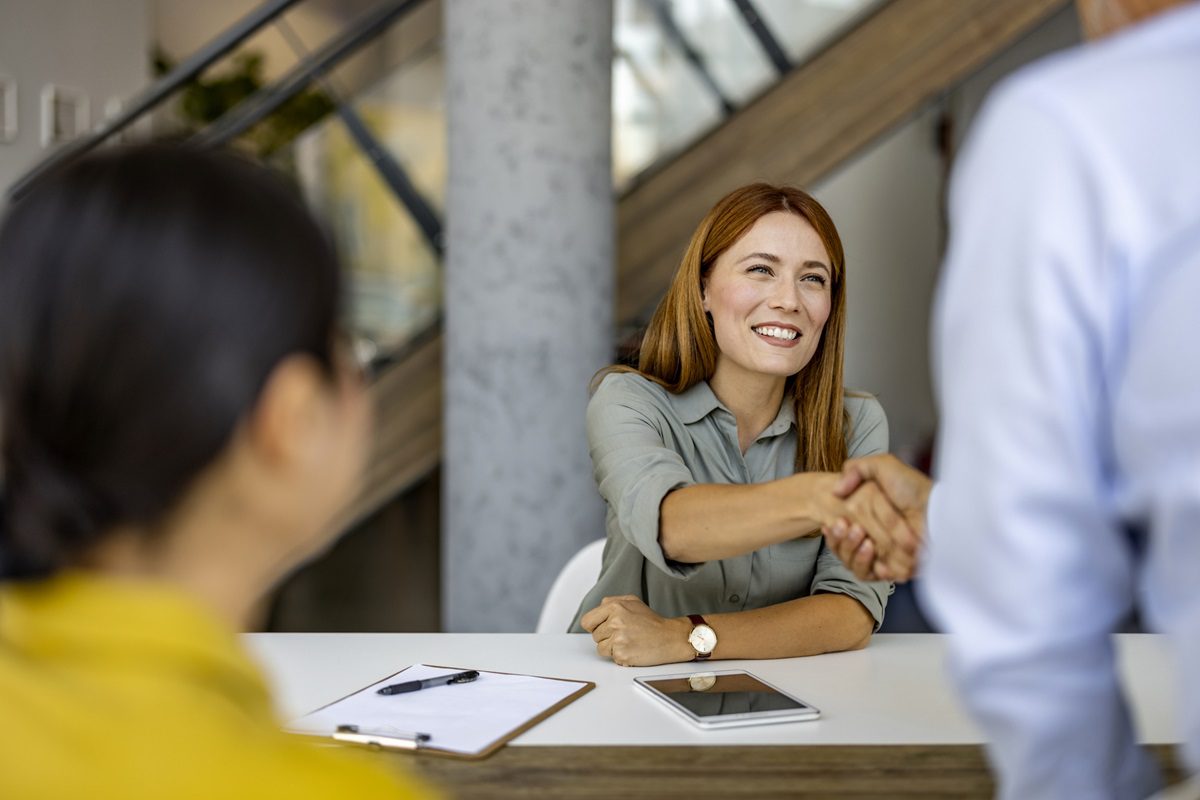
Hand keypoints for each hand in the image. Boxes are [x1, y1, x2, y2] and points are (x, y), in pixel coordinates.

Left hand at [579, 595, 693, 665]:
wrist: (670, 638)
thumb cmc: (652, 622)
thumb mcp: (632, 601)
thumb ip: (611, 602)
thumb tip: (597, 610)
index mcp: (614, 607)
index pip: (587, 621)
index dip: (594, 626)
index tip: (602, 628)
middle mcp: (614, 622)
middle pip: (594, 635)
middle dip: (606, 636)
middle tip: (624, 634)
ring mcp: (618, 639)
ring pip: (601, 648)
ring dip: (612, 647)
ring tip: (628, 641)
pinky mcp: (622, 654)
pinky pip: (611, 657)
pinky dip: (620, 656)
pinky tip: (632, 649)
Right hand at [803, 473, 918, 580]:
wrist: (934, 509)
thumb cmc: (912, 488)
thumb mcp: (883, 465)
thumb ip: (856, 469)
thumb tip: (836, 490)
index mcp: (867, 517)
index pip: (840, 532)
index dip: (834, 532)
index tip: (831, 525)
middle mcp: (873, 537)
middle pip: (844, 550)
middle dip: (841, 542)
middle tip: (844, 528)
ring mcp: (883, 555)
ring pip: (854, 564)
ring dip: (853, 552)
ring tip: (864, 540)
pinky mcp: (893, 568)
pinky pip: (872, 575)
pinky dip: (869, 565)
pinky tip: (870, 550)